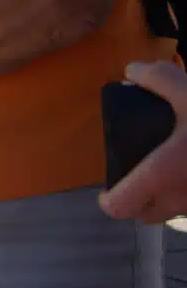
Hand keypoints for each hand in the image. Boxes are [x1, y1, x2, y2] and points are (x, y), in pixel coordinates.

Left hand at [103, 59, 186, 223]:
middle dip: (138, 201)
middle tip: (137, 180)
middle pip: (146, 215)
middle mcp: (180, 199)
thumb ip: (159, 79)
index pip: (120, 207)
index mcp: (161, 176)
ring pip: (174, 214)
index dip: (110, 200)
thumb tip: (132, 72)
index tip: (108, 189)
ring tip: (167, 175)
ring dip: (166, 200)